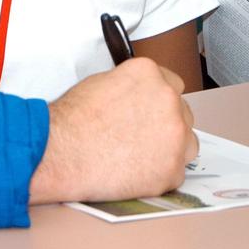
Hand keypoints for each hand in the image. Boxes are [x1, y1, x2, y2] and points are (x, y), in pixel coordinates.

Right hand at [28, 57, 197, 204]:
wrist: (61, 153)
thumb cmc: (72, 120)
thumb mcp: (101, 83)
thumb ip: (132, 86)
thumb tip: (140, 96)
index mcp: (150, 74)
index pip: (173, 84)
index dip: (159, 100)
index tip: (151, 111)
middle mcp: (169, 100)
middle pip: (182, 113)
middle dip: (166, 124)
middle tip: (141, 136)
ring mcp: (175, 136)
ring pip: (187, 142)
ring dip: (170, 148)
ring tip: (139, 156)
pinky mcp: (173, 170)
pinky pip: (175, 172)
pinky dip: (159, 174)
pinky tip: (135, 172)